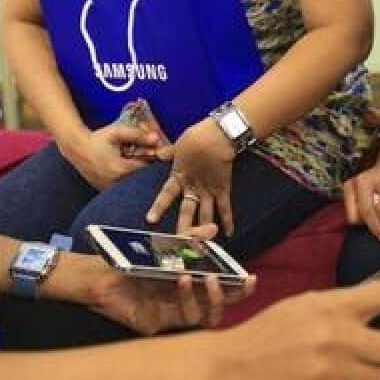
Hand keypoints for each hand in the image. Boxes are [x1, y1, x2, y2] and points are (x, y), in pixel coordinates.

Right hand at [63, 122, 160, 190]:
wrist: (77, 148)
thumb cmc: (98, 139)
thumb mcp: (117, 133)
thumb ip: (138, 135)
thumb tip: (157, 138)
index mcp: (120, 169)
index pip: (147, 170)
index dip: (153, 163)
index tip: (155, 155)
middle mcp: (115, 183)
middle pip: (140, 181)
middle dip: (146, 172)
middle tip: (146, 162)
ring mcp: (108, 189)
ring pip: (130, 186)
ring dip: (135, 178)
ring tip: (134, 166)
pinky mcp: (102, 190)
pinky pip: (120, 189)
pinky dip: (125, 183)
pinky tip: (124, 172)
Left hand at [82, 225, 256, 332]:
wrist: (98, 275)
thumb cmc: (130, 261)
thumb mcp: (164, 246)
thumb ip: (189, 239)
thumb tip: (215, 231)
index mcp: (188, 286)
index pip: (220, 291)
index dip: (238, 288)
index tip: (250, 276)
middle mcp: (184, 303)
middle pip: (219, 307)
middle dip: (235, 296)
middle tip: (243, 282)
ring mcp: (172, 315)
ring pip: (206, 318)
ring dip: (213, 298)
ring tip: (209, 278)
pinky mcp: (159, 324)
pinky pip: (182, 318)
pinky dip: (187, 299)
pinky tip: (184, 280)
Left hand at [149, 117, 236, 235]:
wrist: (219, 134)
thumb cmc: (197, 136)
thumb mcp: (178, 145)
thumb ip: (169, 153)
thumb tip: (158, 154)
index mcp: (179, 176)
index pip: (167, 195)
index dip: (159, 207)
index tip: (151, 220)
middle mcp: (193, 187)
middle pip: (187, 211)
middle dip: (183, 228)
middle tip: (178, 243)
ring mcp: (209, 189)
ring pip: (206, 214)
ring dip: (204, 230)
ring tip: (202, 246)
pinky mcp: (223, 188)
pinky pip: (225, 207)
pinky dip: (228, 220)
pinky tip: (229, 234)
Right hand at [212, 273, 379, 379]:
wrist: (231, 367)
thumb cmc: (269, 332)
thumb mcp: (306, 305)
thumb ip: (342, 308)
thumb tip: (378, 311)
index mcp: (333, 304)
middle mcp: (338, 336)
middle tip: (373, 352)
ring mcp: (332, 370)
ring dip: (374, 377)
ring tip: (349, 370)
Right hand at [342, 156, 379, 243]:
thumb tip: (377, 221)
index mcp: (362, 183)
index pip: (366, 211)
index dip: (375, 226)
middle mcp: (349, 186)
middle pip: (354, 217)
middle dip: (368, 221)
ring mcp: (346, 190)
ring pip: (352, 216)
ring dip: (366, 217)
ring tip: (378, 205)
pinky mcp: (347, 195)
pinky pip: (353, 212)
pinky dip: (363, 214)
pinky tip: (372, 205)